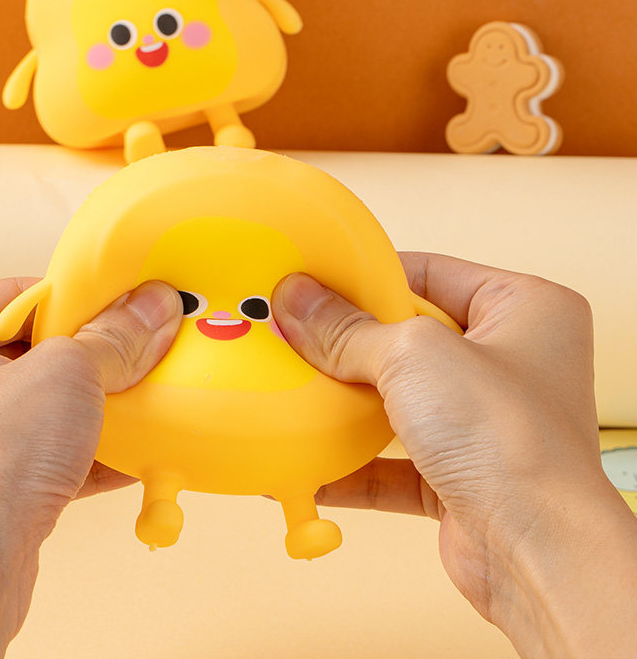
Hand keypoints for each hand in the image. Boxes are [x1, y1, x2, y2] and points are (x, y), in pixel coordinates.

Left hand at [0, 277, 180, 658]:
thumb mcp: (66, 374)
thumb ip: (115, 336)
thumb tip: (152, 306)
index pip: (18, 295)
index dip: (80, 300)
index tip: (127, 304)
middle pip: (35, 349)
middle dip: (95, 357)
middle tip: (142, 349)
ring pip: (44, 402)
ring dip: (99, 404)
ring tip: (144, 397)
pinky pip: (46, 448)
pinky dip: (90, 448)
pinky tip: (136, 449)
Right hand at [271, 253, 636, 657]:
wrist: (534, 554)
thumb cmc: (509, 439)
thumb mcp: (413, 355)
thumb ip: (348, 329)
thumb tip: (296, 300)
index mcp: (523, 309)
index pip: (431, 273)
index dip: (370, 275)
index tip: (316, 278)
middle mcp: (510, 362)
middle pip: (408, 336)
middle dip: (348, 340)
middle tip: (293, 330)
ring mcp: (485, 421)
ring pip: (398, 397)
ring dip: (346, 400)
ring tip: (293, 386)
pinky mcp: (460, 473)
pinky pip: (392, 457)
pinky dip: (351, 460)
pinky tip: (308, 459)